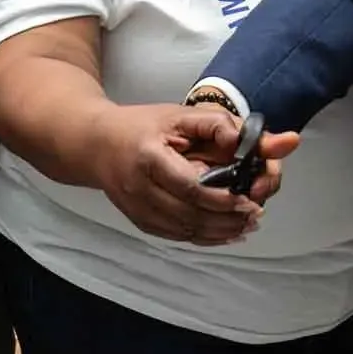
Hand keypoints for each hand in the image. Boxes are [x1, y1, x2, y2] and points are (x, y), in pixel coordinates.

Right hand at [94, 105, 295, 246]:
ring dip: (220, 232)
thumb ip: (222, 125)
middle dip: (227, 218)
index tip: (248, 199)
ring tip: (247, 224)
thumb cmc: (143, 125)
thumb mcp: (182, 115)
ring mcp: (137, 209)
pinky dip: (204, 238)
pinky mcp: (140, 222)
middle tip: (255, 214)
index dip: (221, 198)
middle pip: (189, 214)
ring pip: (184, 231)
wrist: (95, 144)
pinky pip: (176, 236)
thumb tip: (256, 139)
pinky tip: (227, 233)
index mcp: (149, 157)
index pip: (189, 186)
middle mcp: (139, 188)